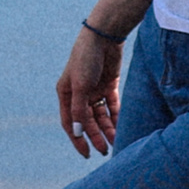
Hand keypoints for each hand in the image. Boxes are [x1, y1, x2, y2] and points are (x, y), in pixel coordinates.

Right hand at [57, 28, 123, 157]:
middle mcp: (79, 93)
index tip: (87, 154)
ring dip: (108, 128)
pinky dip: (116, 116)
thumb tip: (76, 132)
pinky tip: (122, 127)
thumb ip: (79, 110)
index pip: (70, 123)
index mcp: (66, 93)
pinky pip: (112, 106)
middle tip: (106, 151)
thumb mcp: (81, 85)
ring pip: (101, 115)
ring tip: (117, 141)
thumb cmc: (87, 58)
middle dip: (96, 136)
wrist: (104, 35)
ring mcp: (94, 89)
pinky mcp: (108, 84)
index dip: (77, 139)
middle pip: (87, 121)